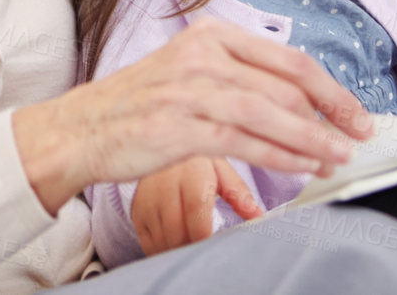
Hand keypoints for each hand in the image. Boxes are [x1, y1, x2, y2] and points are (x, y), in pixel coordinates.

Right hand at [11, 17, 373, 215]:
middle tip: (356, 137)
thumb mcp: (189, 71)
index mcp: (210, 35)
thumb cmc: (138, 104)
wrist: (82, 128)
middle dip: (330, 115)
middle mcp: (202, 55)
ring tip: (336, 157)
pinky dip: (281, 155)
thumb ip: (238, 76)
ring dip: (313, 139)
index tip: (354, 111)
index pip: (287, 58)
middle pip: (286, 84)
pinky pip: (245, 141)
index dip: (330, 88)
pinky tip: (302, 166)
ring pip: (271, 113)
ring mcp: (190, 90)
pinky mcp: (181, 126)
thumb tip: (299, 100)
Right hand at [130, 156, 263, 255]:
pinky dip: (163, 249)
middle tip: (207, 251)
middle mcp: (165, 185)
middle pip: (177, 229)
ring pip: (162, 238)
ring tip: (193, 247)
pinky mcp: (137, 211)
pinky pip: (148, 241)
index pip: (195, 209)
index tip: (215, 246)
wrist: (163, 144)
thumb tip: (259, 217)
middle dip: (193, 246)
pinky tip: (176, 244)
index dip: (204, 234)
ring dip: (179, 250)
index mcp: (191, 172)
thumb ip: (240, 194)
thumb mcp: (222, 170)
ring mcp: (147, 199)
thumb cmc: (198, 161)